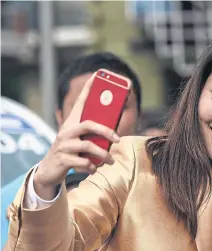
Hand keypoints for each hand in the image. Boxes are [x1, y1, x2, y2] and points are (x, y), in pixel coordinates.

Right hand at [34, 72, 119, 197]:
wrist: (49, 170)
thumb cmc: (70, 153)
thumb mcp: (80, 141)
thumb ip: (94, 137)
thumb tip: (116, 137)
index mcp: (72, 123)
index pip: (80, 102)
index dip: (88, 89)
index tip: (97, 75)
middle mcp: (66, 131)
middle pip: (88, 125)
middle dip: (106, 131)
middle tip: (118, 140)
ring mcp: (63, 145)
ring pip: (88, 146)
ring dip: (103, 155)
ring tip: (110, 161)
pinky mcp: (61, 159)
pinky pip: (82, 162)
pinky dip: (91, 167)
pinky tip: (94, 169)